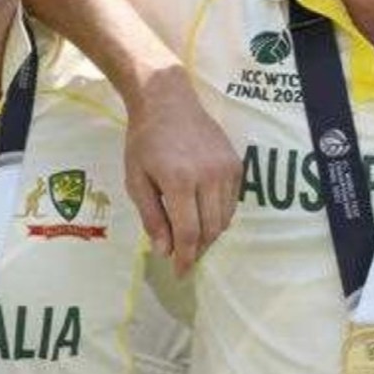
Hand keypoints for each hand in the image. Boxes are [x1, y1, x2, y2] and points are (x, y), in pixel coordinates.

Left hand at [124, 66, 239, 276]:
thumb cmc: (144, 140)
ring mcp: (226, 170)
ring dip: (210, 235)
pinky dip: (219, 215)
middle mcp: (208, 176)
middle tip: (184, 259)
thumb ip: (151, 216)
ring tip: (192, 240)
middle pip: (210, 229)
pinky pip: (232, 202)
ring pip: (225, 218)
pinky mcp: (237, 164)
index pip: (188, 232)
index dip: (185, 257)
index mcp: (179, 180)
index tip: (179, 273)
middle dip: (197, 249)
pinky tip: (203, 215)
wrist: (167, 100)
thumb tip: (164, 251)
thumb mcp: (136, 178)